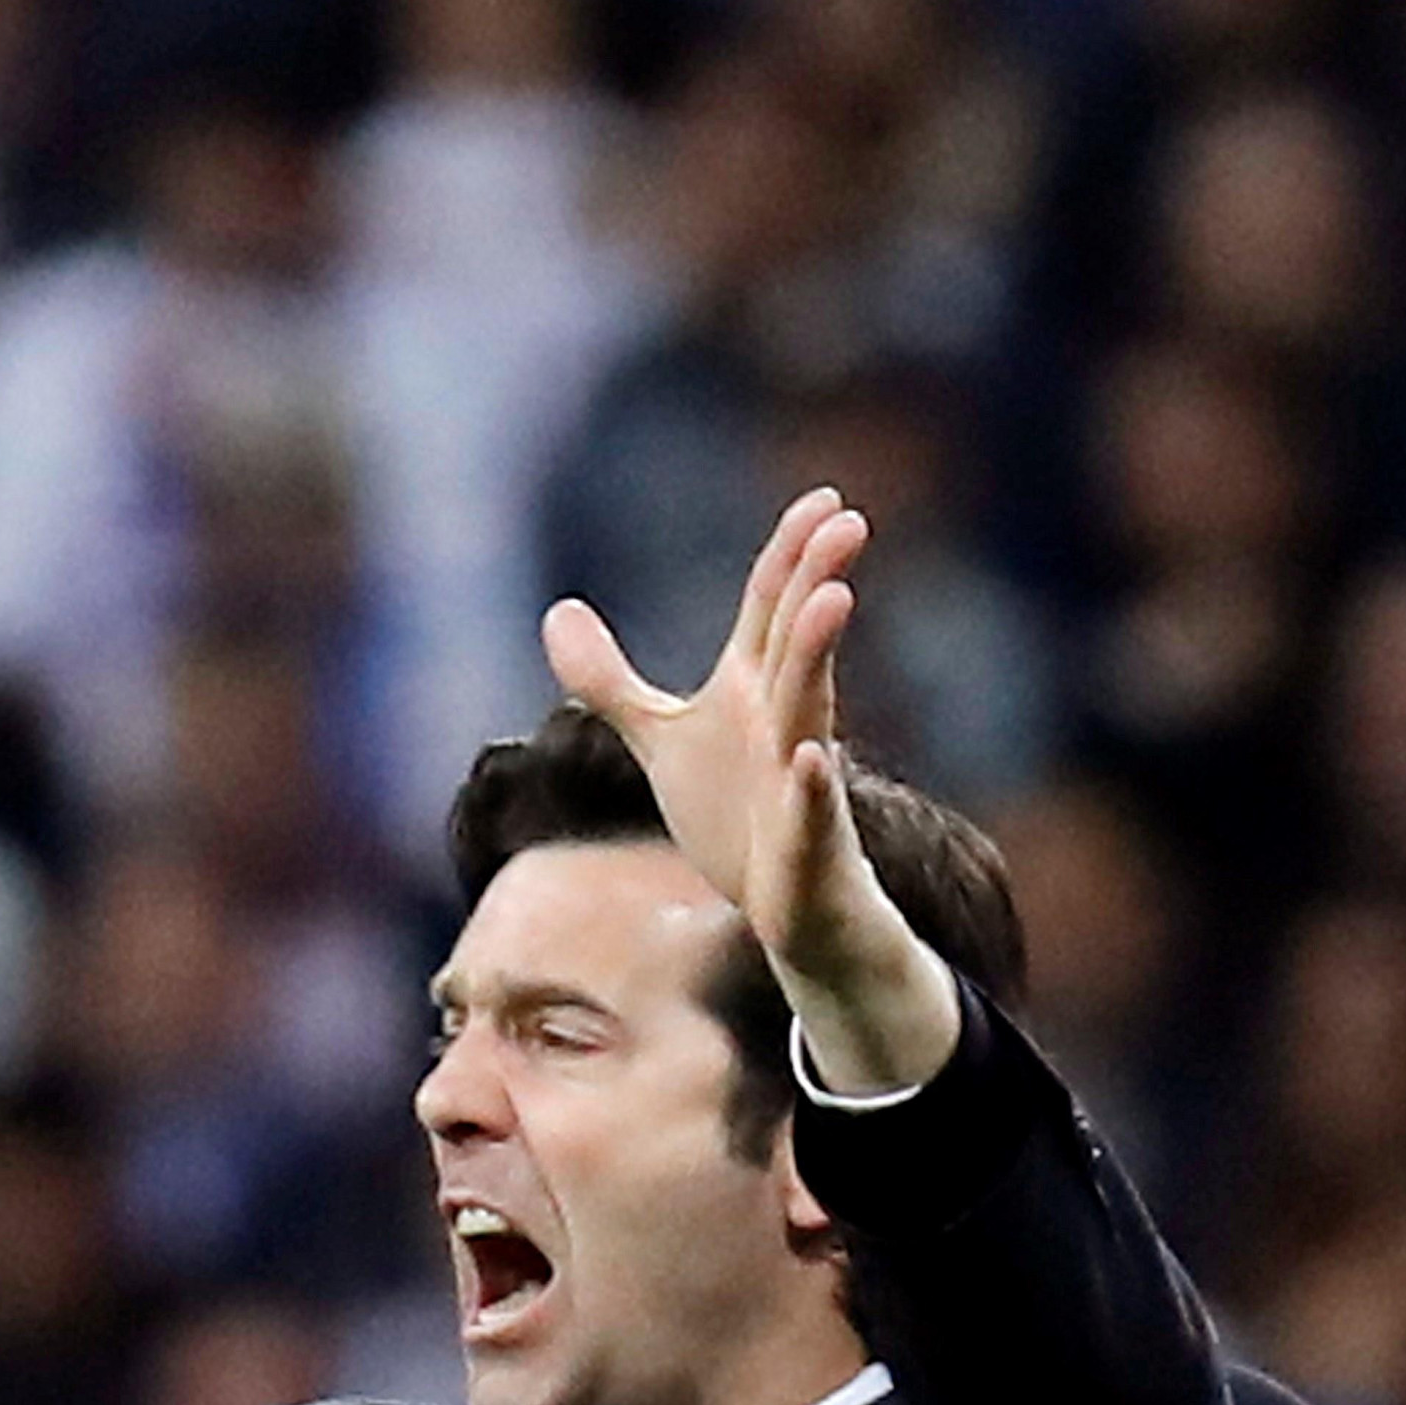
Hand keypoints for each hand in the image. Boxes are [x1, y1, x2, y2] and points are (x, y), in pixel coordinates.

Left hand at [541, 487, 958, 1089]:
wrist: (785, 906)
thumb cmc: (736, 812)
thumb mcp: (661, 739)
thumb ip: (610, 680)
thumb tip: (557, 610)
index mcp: (754, 692)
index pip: (772, 609)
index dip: (790, 554)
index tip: (822, 497)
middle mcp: (784, 723)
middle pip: (799, 642)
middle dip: (818, 582)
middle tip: (848, 523)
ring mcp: (800, 780)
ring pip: (812, 710)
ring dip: (819, 656)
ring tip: (836, 599)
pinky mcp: (805, 841)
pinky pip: (810, 809)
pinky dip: (810, 785)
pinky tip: (810, 758)